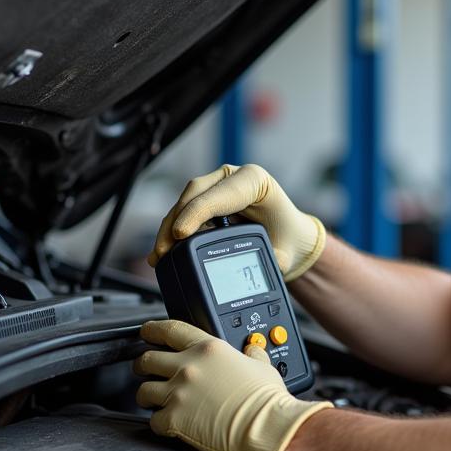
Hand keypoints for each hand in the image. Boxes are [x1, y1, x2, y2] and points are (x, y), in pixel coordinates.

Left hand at [134, 320, 331, 450]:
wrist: (265, 426)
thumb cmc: (266, 400)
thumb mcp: (263, 366)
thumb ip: (253, 354)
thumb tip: (252, 349)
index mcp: (208, 350)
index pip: (170, 330)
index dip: (153, 330)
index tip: (148, 332)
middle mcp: (188, 368)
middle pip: (147, 359)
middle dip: (144, 365)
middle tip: (148, 371)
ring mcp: (178, 394)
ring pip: (143, 391)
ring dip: (148, 396)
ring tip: (157, 402)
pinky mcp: (174, 420)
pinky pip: (153, 421)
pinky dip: (160, 423)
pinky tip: (171, 424)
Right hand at [147, 164, 326, 281]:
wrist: (290, 239)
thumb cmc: (288, 238)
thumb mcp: (284, 253)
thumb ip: (271, 261)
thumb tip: (248, 272)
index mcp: (254, 180)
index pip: (219, 194)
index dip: (196, 213)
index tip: (180, 233)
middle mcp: (232, 178)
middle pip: (194, 194)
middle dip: (175, 222)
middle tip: (164, 250)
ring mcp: (217, 187)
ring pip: (185, 202)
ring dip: (169, 228)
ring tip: (160, 255)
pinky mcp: (207, 200)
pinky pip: (185, 212)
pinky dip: (173, 230)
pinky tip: (164, 250)